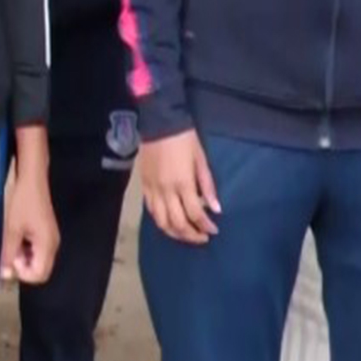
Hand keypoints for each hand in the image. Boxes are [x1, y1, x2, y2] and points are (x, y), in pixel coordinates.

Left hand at [0, 167, 58, 283]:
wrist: (31, 178)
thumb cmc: (22, 201)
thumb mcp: (12, 229)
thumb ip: (9, 254)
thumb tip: (4, 276)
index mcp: (47, 245)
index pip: (39, 275)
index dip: (22, 273)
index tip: (11, 258)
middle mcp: (53, 245)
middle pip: (40, 270)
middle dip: (22, 266)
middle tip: (9, 250)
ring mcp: (50, 238)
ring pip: (37, 260)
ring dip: (22, 257)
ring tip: (11, 240)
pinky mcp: (45, 232)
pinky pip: (36, 250)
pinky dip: (25, 249)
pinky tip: (16, 235)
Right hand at [140, 128, 219, 243]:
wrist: (159, 123)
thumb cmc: (185, 139)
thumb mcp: (201, 159)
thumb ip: (207, 186)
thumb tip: (216, 209)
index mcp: (183, 184)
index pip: (195, 214)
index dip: (206, 226)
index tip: (214, 230)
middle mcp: (166, 191)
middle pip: (178, 223)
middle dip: (191, 235)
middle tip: (202, 237)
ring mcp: (153, 189)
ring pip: (161, 221)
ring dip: (175, 233)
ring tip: (186, 234)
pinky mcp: (144, 186)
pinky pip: (151, 211)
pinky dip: (161, 221)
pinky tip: (169, 222)